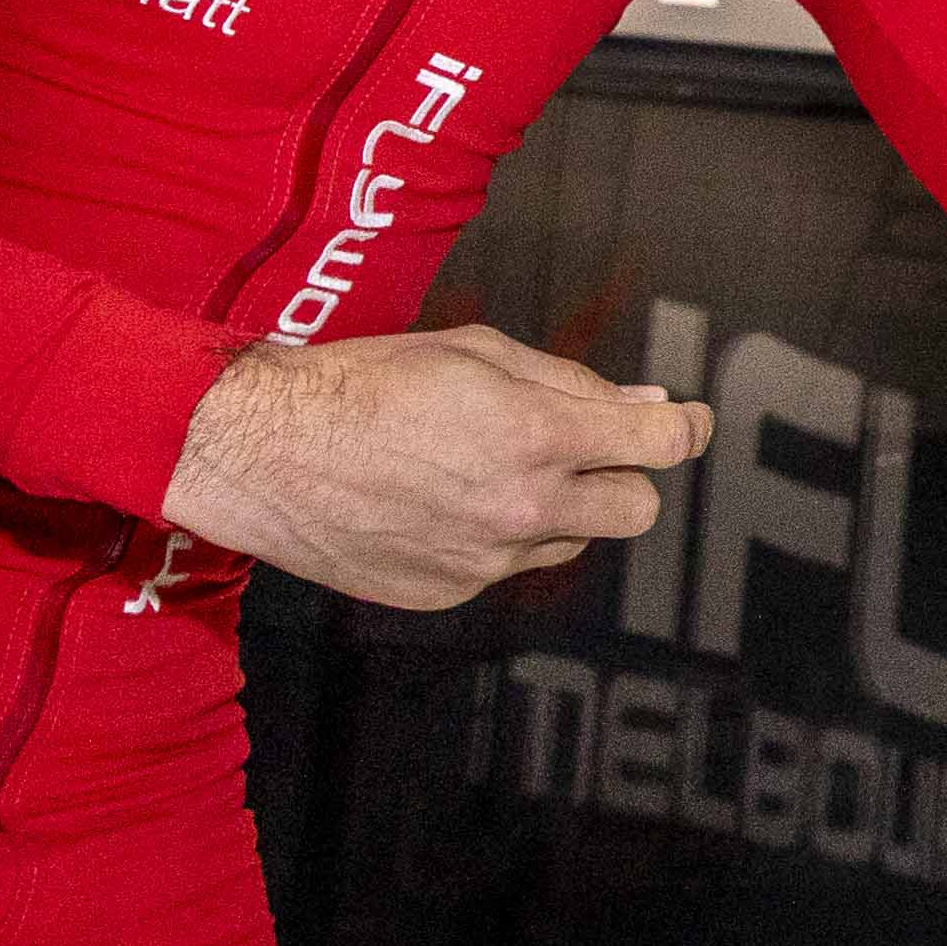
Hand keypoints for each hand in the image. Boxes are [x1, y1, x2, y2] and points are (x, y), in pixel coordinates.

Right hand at [162, 325, 710, 611]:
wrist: (258, 449)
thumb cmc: (364, 382)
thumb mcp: (476, 353)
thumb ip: (572, 382)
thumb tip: (647, 401)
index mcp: (537, 436)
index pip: (661, 444)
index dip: (686, 427)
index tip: (688, 422)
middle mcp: (522, 507)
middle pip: (638, 509)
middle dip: (625, 476)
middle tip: (588, 449)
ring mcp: (485, 560)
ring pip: (570, 540)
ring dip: (556, 507)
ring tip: (485, 468)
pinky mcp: (446, 592)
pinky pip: (504, 567)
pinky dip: (493, 537)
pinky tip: (439, 503)